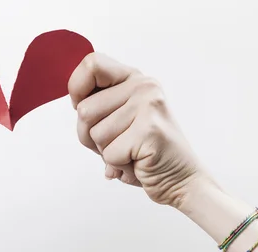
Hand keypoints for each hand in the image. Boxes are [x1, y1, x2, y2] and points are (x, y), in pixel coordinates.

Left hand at [68, 53, 203, 206]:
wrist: (181, 179)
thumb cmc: (143, 152)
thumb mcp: (118, 120)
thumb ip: (96, 106)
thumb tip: (75, 103)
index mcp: (133, 79)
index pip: (91, 64)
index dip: (77, 89)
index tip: (85, 109)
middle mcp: (143, 86)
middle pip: (84, 109)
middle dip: (90, 136)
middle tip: (117, 143)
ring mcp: (148, 106)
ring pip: (95, 134)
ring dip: (106, 152)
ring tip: (130, 152)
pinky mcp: (150, 131)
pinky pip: (109, 154)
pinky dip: (118, 165)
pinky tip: (138, 162)